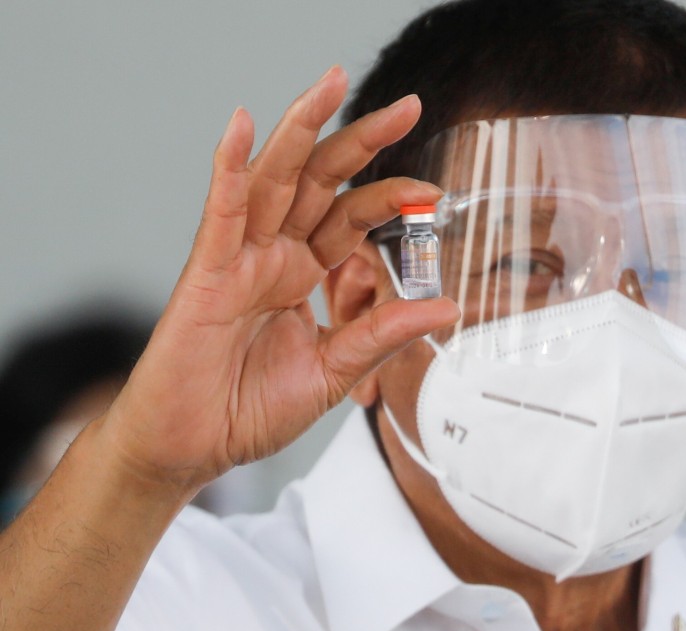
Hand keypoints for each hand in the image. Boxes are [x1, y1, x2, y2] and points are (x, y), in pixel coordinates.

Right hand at [97, 66, 457, 491]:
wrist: (195, 447)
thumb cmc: (251, 409)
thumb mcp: (336, 371)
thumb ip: (384, 335)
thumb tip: (446, 307)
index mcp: (303, 273)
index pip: (352, 217)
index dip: (391, 197)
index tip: (434, 190)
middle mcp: (274, 255)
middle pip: (320, 182)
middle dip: (362, 140)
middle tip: (408, 107)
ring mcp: (240, 258)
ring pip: (273, 180)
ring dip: (300, 130)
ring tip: (330, 84)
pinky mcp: (207, 273)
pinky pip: (220, 213)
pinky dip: (229, 168)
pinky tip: (243, 125)